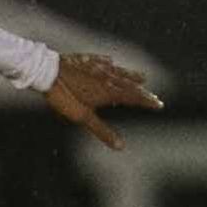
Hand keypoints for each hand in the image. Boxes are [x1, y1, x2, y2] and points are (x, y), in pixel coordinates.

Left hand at [44, 53, 163, 149]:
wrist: (47, 71)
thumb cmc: (64, 95)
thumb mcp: (82, 117)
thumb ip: (102, 131)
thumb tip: (121, 147)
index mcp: (109, 91)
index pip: (134, 97)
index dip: (147, 102)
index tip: (159, 105)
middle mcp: (107, 77)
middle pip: (130, 85)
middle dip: (142, 92)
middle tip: (154, 97)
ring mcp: (97, 66)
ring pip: (119, 71)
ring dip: (131, 75)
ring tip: (142, 77)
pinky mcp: (86, 59)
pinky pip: (101, 60)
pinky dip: (109, 63)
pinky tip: (110, 61)